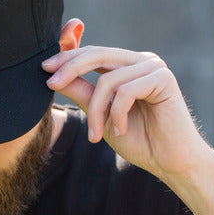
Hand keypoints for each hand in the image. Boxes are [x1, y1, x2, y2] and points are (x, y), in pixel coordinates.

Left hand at [42, 46, 210, 179]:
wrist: (170, 161)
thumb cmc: (138, 140)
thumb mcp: (101, 114)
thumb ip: (82, 92)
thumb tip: (54, 76)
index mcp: (127, 66)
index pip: (93, 52)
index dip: (68, 54)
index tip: (43, 67)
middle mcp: (140, 61)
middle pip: (97, 54)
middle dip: (70, 68)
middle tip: (50, 84)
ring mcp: (154, 67)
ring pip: (108, 80)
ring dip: (96, 111)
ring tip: (96, 135)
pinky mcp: (163, 78)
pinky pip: (126, 91)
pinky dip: (117, 114)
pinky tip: (121, 131)